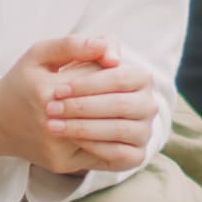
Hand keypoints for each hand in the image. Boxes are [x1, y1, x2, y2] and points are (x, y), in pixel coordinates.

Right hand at [0, 35, 158, 176]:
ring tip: (131, 109)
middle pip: (110, 109)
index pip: (98, 79)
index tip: (115, 66)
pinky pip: (103, 156)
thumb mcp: (40, 53)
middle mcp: (50, 124)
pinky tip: (120, 129)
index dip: (111, 73)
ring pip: (110, 136)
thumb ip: (74, 45)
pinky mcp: (63, 165)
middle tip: (131, 91)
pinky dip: (117, 141)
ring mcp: (57, 149)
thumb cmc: (23, 82)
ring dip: (126, 120)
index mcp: (45, 91)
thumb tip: (113, 52)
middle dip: (123, 97)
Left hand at [38, 47, 162, 175]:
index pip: (119, 78)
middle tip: (52, 110)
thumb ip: (80, 46)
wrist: (62, 117)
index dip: (88, 84)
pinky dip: (95, 147)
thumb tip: (112, 57)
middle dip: (83, 107)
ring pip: (120, 130)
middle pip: (121, 105)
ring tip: (54, 126)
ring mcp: (144, 131)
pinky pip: (120, 154)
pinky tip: (70, 141)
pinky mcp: (135, 155)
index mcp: (141, 77)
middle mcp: (148, 105)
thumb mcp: (64, 59)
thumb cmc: (67, 83)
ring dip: (84, 128)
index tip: (58, 90)